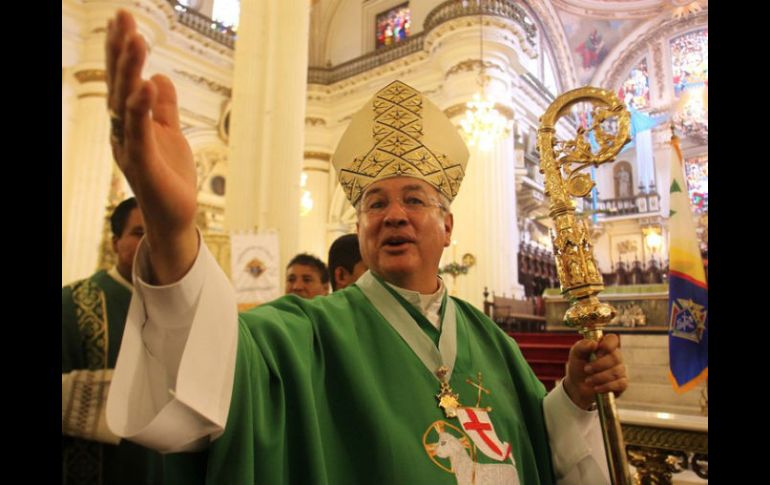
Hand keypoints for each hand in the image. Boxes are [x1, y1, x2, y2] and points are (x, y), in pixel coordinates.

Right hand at [106, 10, 197, 282]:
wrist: (176, 217)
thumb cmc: (171, 177)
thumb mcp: (171, 133)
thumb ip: (164, 107)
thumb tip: (157, 77)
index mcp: (129, 123)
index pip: (123, 80)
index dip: (122, 51)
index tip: (123, 19)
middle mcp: (123, 132)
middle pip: (119, 85)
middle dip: (121, 51)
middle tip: (123, 16)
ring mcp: (131, 148)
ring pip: (125, 104)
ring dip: (130, 71)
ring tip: (137, 40)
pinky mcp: (144, 165)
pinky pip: (140, 133)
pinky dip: (142, 109)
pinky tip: (146, 85)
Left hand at [562, 333, 626, 409]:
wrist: (577, 387)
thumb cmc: (578, 367)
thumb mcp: (575, 355)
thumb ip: (582, 346)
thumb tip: (594, 343)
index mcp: (604, 346)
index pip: (612, 339)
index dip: (608, 344)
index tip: (597, 349)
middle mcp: (615, 356)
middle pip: (615, 357)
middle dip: (598, 365)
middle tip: (586, 369)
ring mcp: (620, 370)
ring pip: (616, 372)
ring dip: (599, 377)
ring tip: (588, 380)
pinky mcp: (622, 383)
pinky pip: (620, 384)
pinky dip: (606, 387)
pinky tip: (596, 388)